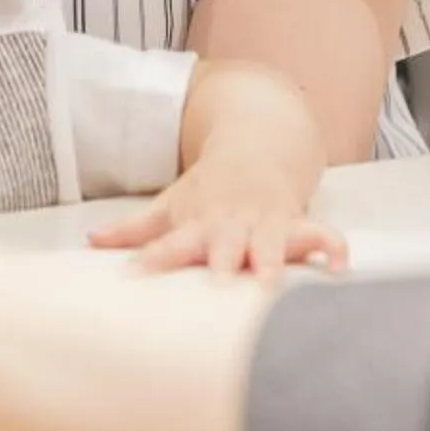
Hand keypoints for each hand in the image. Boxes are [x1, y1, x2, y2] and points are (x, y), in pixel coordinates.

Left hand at [88, 158, 346, 277]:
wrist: (258, 145)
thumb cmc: (210, 189)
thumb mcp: (172, 204)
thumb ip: (135, 229)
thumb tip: (91, 241)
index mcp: (199, 223)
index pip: (172, 242)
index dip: (155, 257)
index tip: (135, 275)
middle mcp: (232, 223)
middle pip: (225, 244)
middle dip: (224, 262)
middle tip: (219, 284)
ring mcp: (267, 222)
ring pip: (270, 242)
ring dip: (271, 261)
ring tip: (272, 285)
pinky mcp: (298, 222)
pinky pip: (321, 234)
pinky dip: (332, 247)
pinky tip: (339, 267)